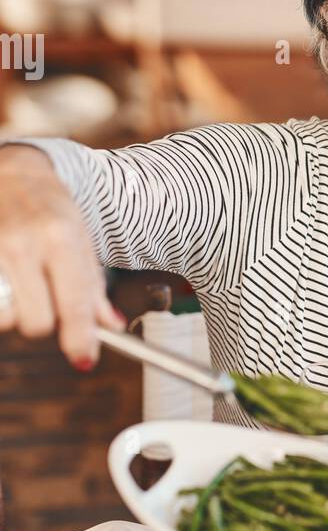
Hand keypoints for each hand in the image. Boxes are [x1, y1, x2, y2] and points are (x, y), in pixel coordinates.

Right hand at [0, 145, 124, 366]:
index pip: (74, 305)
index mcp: (60, 238)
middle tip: (44, 297)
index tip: (84, 358)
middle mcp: (23, 244)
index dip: (80, 339)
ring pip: (4, 319)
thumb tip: (113, 326)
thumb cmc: (48, 208)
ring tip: (19, 286)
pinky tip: (4, 281)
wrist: (9, 172)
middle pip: (37, 322)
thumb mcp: (80, 239)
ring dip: (13, 313)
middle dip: (44, 320)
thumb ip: (92, 287)